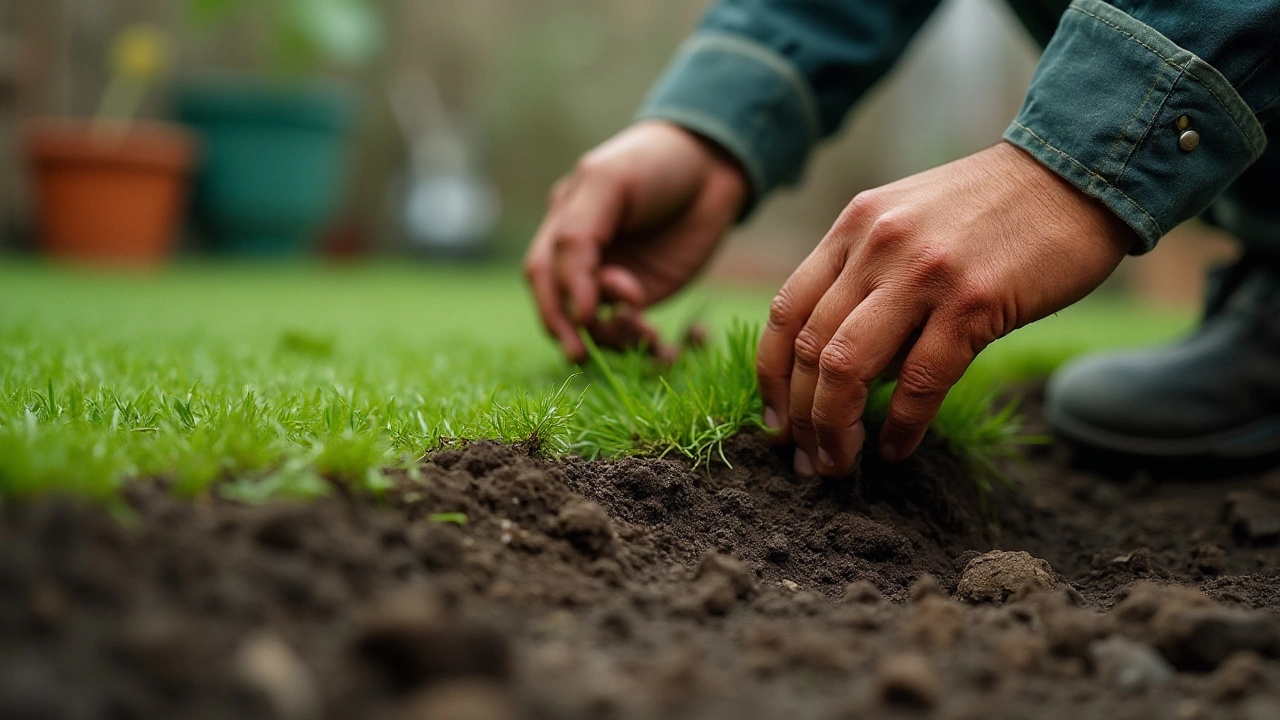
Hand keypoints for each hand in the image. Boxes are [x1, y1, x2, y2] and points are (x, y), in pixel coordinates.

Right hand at [524, 121, 747, 362]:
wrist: (712, 164)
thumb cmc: (653, 162)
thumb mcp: (607, 183)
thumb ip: (578, 236)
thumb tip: (577, 305)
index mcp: (561, 224)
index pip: (542, 270)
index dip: (555, 299)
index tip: (588, 315)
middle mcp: (580, 256)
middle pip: (560, 303)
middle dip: (572, 330)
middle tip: (585, 355)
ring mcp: (612, 277)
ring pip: (593, 324)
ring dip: (612, 337)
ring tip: (644, 330)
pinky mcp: (644, 294)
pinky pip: (628, 329)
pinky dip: (636, 341)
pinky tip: (657, 340)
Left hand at [756, 142, 1134, 476]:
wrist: (1076, 172)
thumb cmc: (993, 210)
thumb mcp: (908, 221)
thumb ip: (867, 277)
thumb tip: (843, 368)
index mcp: (853, 227)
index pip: (785, 312)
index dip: (771, 377)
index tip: (774, 421)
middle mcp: (876, 245)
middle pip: (809, 348)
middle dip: (800, 417)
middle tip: (805, 460)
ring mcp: (922, 272)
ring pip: (847, 367)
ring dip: (835, 428)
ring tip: (839, 464)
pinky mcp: (973, 301)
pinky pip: (918, 381)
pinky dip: (900, 426)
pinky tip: (895, 450)